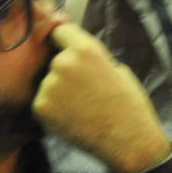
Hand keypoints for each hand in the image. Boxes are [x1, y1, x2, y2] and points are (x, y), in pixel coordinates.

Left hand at [32, 24, 171, 172]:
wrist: (129, 142)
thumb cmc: (130, 105)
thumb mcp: (118, 70)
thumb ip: (93, 58)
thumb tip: (75, 52)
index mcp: (86, 50)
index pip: (60, 30)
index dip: (65, 41)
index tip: (67, 48)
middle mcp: (63, 63)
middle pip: (55, 59)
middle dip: (65, 69)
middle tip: (84, 88)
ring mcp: (49, 86)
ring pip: (48, 81)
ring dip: (59, 90)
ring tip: (81, 106)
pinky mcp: (41, 107)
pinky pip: (44, 101)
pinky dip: (54, 108)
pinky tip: (73, 117)